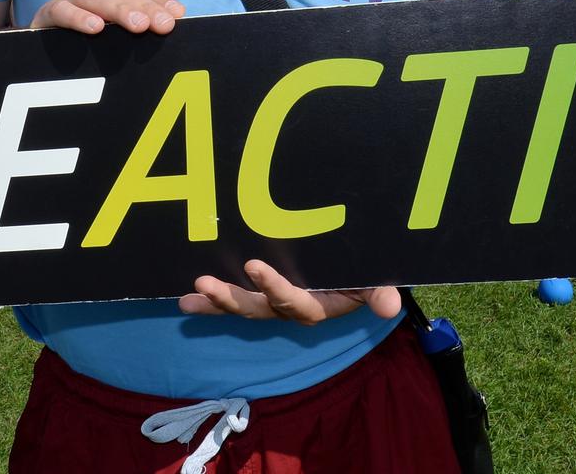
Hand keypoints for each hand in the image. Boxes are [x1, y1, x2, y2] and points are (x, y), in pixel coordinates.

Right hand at [29, 0, 184, 35]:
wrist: (45, 43)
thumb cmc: (90, 35)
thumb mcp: (117, 28)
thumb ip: (141, 23)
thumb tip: (173, 25)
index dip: (159, 0)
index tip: (177, 16)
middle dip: (145, 8)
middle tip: (163, 25)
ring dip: (118, 10)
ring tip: (138, 25)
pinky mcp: (48, 12)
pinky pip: (63, 11)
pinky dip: (79, 18)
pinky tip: (95, 28)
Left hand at [179, 259, 401, 325]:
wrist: (356, 271)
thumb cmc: (364, 273)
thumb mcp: (375, 281)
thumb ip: (378, 292)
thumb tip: (390, 306)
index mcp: (316, 306)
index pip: (293, 301)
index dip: (273, 286)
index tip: (253, 265)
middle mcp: (290, 308)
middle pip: (258, 310)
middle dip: (231, 298)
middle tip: (207, 283)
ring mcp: (272, 302)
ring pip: (242, 306)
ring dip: (216, 300)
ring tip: (190, 293)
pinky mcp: (259, 293)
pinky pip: (232, 300)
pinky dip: (210, 301)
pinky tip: (185, 300)